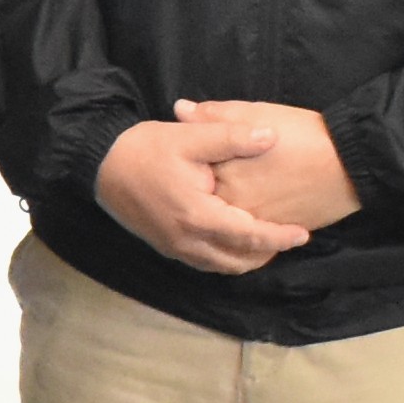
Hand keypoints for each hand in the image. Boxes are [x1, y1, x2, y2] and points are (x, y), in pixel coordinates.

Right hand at [96, 120, 310, 273]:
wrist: (100, 165)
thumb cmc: (145, 149)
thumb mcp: (190, 137)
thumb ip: (232, 137)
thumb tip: (271, 136)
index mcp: (198, 215)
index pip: (249, 235)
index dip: (279, 237)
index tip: (302, 233)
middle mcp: (187, 240)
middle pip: (238, 260)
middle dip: (266, 253)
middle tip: (289, 238)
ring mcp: (174, 247)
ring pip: (221, 266)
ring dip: (246, 258)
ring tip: (266, 242)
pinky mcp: (165, 246)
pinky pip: (204, 262)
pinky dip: (226, 257)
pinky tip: (233, 241)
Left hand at [171, 94, 360, 235]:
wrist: (350, 163)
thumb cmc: (303, 134)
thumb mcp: (255, 114)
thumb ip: (214, 115)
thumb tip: (179, 109)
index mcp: (222, 173)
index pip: (188, 172)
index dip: (186, 163)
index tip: (184, 156)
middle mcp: (232, 205)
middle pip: (202, 202)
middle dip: (197, 192)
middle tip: (201, 179)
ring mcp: (251, 224)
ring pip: (222, 225)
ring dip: (216, 215)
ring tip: (221, 198)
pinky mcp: (271, 235)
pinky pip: (244, 238)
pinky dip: (237, 231)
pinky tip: (238, 217)